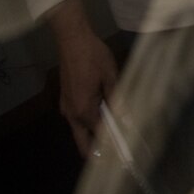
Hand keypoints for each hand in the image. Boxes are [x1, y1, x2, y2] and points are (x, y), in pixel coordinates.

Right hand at [47, 0, 119, 156]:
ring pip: (80, 130)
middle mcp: (72, 114)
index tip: (125, 154)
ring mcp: (66, 106)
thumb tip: (127, 120)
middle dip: (98, 151)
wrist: (72, 38)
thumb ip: (118, 100)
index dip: (114, 145)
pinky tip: (103, 116)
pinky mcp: (66, 98)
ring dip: (94, 134)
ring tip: (114, 135)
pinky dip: (89, 122)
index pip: (100, 136)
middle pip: (83, 141)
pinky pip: (78, 117)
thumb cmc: (93, 56)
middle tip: (116, 155)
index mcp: (84, 110)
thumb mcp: (110, 76)